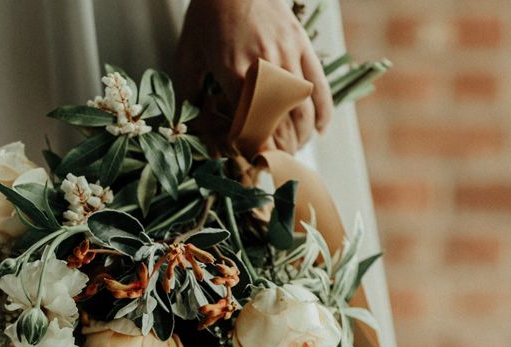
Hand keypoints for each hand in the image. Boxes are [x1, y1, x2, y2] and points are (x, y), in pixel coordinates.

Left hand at [175, 0, 332, 151]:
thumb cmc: (207, 17)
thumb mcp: (187, 57)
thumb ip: (189, 96)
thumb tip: (193, 129)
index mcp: (233, 73)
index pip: (249, 127)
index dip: (252, 151)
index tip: (250, 162)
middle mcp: (265, 67)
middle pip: (279, 125)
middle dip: (278, 152)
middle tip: (273, 164)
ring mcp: (288, 56)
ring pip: (303, 111)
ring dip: (300, 139)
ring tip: (292, 151)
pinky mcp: (302, 47)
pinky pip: (319, 87)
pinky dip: (323, 114)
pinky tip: (319, 131)